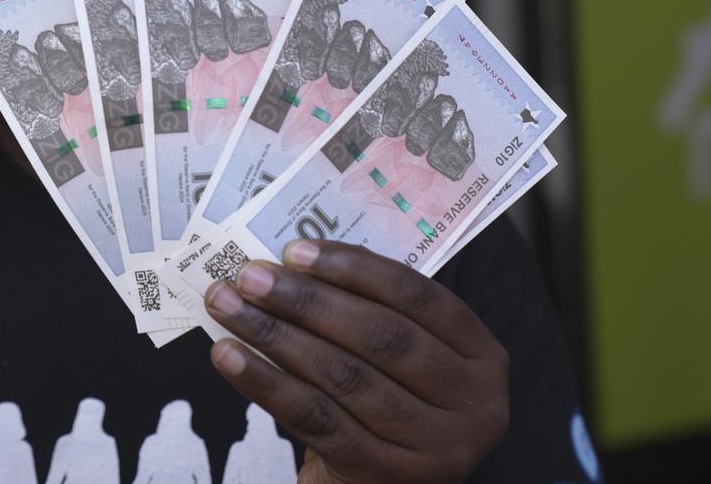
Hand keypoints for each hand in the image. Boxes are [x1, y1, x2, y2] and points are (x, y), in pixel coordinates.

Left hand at [204, 240, 508, 483]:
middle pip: (380, 337)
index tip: (295, 250)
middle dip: (307, 301)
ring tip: (227, 307)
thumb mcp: (401, 357)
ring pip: (344, 377)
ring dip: (276, 336)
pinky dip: (266, 383)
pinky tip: (228, 356)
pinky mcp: (388, 475)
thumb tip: (291, 262)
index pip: (418, 296)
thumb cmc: (385, 400)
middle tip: (250, 276)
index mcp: (482, 355)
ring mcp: (437, 447)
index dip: (355, 269)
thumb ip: (367, 309)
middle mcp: (475, 403)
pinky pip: (316, 420)